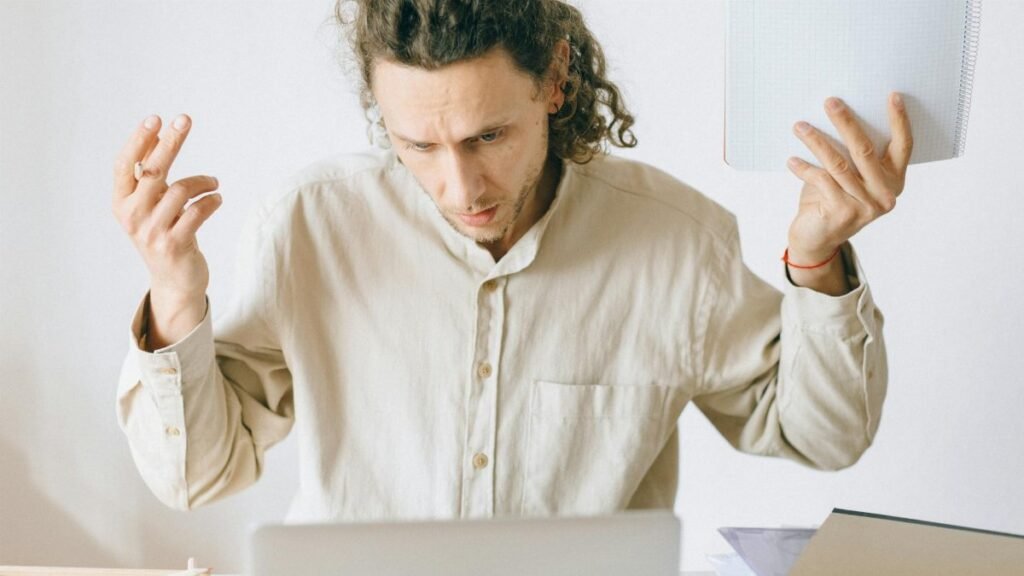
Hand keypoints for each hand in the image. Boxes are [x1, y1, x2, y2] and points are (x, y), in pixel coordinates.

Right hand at [112, 114, 221, 345]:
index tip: (156, 119)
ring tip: (214, 183)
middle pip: (153, 171)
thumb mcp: (151, 206)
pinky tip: (217, 198)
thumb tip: (158, 134)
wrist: (175, 281)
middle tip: (185, 120)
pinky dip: (211, 201)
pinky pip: (197, 212)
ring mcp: (152, 232)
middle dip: (170, 142)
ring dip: (203, 182)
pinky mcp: (174, 245)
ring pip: (180, 190)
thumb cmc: (164, 234)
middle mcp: (132, 217)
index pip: (125, 165)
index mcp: (121, 203)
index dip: (139, 141)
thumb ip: (150, 177)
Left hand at [785, 93, 912, 264]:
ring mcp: (866, 206)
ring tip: (800, 127)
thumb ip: (852, 155)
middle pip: (866, 150)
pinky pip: (821, 181)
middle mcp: (885, 194)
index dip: (900, 120)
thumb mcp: (850, 177)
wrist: (817, 239)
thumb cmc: (832, 200)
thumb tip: (838, 115)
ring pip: (839, 164)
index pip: (904, 146)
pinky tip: (792, 160)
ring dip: (817, 142)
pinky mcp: (842, 212)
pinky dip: (804, 168)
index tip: (893, 95)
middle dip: (846, 122)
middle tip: (830, 102)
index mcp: (894, 180)